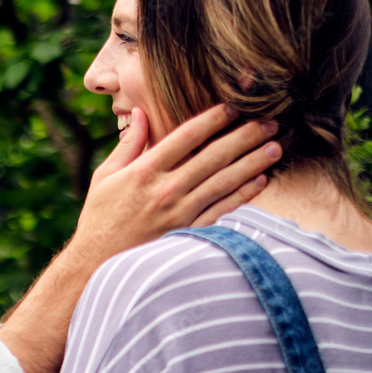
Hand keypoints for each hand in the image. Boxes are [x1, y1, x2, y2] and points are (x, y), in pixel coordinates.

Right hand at [0, 103, 279, 372]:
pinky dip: (243, 194)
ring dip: (252, 162)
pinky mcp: (189, 233)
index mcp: (143, 171)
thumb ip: (127, 145)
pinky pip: (223, 210)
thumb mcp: (104, 177)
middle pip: (213, 156)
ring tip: (274, 147)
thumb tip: (140, 113)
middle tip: (268, 122)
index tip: (231, 107)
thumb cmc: (99, 218)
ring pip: (224, 181)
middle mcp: (165, 190)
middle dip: (243, 136)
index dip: (211, 119)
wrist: (97, 264)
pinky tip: (260, 180)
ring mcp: (180, 214)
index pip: (185, 136)